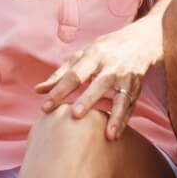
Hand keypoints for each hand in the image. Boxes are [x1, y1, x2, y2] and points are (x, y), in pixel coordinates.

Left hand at [34, 25, 159, 139]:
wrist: (139, 42)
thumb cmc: (103, 51)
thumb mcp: (81, 57)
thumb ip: (60, 75)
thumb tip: (37, 91)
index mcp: (93, 56)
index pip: (74, 75)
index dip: (59, 91)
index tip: (45, 107)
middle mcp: (111, 66)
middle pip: (99, 84)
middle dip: (88, 99)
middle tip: (75, 115)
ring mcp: (126, 77)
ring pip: (121, 98)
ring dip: (115, 115)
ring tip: (107, 134)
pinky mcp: (136, 88)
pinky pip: (131, 106)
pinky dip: (124, 121)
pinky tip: (115, 135)